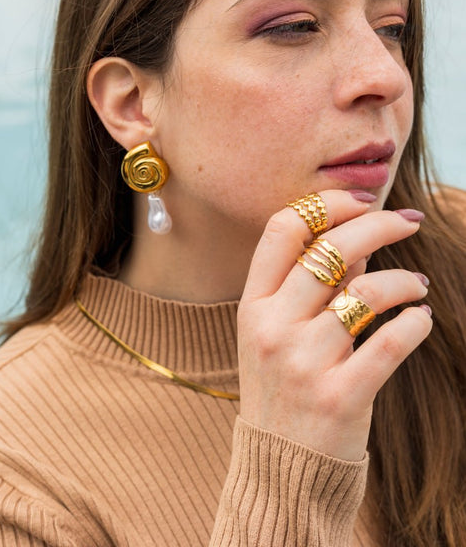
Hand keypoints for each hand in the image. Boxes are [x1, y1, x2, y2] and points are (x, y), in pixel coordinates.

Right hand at [237, 190, 431, 461]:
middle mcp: (274, 327)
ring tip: (418, 285)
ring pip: (368, 291)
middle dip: (379, 223)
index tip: (361, 201)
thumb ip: (310, 287)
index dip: (326, 204)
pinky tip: (421, 319)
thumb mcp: (275, 335)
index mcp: (252, 305)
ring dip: (405, 280)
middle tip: (409, 220)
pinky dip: (416, 322)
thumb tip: (361, 242)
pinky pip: (392, 342)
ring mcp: (305, 362)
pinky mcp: (341, 396)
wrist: (280, 472)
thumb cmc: (281, 391)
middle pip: (332, 248)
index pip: (283, 228)